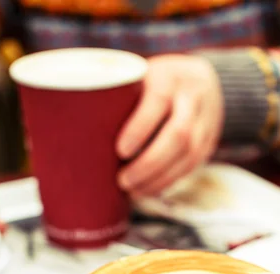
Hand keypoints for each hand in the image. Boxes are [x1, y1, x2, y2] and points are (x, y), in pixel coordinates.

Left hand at [116, 55, 223, 196]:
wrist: (205, 80)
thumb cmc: (155, 82)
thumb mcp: (140, 77)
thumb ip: (117, 97)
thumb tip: (70, 127)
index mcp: (169, 77)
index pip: (157, 101)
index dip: (140, 129)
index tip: (120, 151)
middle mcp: (191, 98)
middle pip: (178, 136)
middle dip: (150, 164)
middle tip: (123, 181)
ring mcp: (206, 122)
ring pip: (189, 155)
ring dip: (160, 178)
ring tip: (134, 191)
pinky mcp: (209, 142)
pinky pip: (192, 166)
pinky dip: (169, 181)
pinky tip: (150, 190)